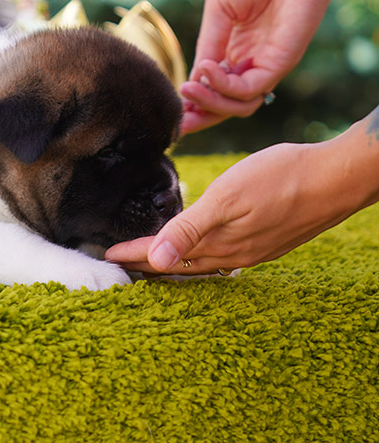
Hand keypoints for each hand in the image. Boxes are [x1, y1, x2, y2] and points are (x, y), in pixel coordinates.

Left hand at [104, 121, 378, 274]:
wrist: (337, 177)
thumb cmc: (280, 178)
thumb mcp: (226, 198)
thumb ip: (188, 230)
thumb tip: (154, 260)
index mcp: (218, 245)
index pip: (163, 255)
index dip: (134, 254)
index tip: (106, 255)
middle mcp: (233, 255)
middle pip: (179, 265)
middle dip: (148, 263)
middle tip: (120, 263)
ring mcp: (252, 250)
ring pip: (201, 263)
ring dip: (174, 262)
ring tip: (151, 261)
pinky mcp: (268, 242)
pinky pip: (223, 256)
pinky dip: (200, 255)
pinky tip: (200, 249)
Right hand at [182, 0, 378, 134]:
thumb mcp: (219, 10)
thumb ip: (208, 44)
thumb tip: (194, 79)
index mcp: (233, 51)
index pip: (212, 88)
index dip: (191, 103)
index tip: (170, 106)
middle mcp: (250, 63)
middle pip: (223, 106)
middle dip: (197, 117)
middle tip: (176, 118)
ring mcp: (266, 65)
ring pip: (236, 107)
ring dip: (208, 104)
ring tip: (189, 89)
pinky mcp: (281, 62)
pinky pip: (249, 90)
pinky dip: (223, 87)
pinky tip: (208, 68)